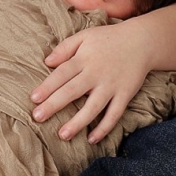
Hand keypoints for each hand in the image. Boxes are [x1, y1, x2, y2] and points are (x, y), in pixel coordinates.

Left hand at [30, 22, 151, 143]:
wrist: (142, 41)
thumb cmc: (109, 39)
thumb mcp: (85, 36)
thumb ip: (65, 48)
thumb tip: (47, 62)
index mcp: (84, 59)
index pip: (62, 74)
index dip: (47, 86)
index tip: (33, 98)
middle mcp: (96, 73)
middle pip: (73, 91)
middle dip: (54, 105)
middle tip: (37, 118)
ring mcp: (111, 86)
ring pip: (93, 107)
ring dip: (78, 122)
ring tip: (63, 135)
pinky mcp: (125, 94)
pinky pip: (114, 114)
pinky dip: (104, 127)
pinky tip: (92, 139)